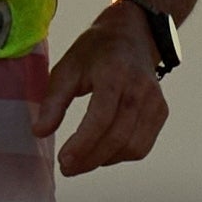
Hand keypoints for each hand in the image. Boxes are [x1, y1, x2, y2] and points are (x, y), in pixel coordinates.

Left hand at [39, 4, 173, 176]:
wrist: (132, 34)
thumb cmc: (95, 51)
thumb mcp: (67, 68)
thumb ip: (53, 101)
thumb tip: (40, 132)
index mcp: (115, 74)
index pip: (101, 118)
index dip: (82, 145)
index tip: (63, 160)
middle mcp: (139, 89)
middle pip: (117, 137)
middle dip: (90, 159)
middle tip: (67, 168)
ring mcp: (155, 101)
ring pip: (133, 147)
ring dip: (104, 161)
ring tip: (82, 161)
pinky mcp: (161, 111)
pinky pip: (142, 145)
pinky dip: (121, 156)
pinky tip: (102, 152)